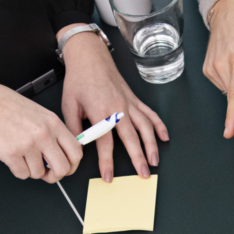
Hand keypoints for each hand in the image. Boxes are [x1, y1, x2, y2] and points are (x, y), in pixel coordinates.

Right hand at [0, 77, 81, 182]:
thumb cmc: (7, 106)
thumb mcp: (39, 114)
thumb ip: (53, 132)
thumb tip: (62, 154)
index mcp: (53, 123)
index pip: (75, 152)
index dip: (72, 165)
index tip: (66, 168)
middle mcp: (43, 134)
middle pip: (62, 169)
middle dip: (55, 176)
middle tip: (47, 173)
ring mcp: (27, 145)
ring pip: (39, 174)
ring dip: (31, 170)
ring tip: (23, 156)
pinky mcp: (11, 154)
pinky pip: (22, 174)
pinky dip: (18, 170)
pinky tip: (13, 157)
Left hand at [58, 25, 168, 180]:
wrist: (90, 57)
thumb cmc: (79, 79)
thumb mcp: (69, 105)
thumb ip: (74, 128)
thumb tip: (76, 147)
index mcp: (100, 111)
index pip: (105, 142)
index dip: (107, 162)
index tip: (109, 176)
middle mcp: (118, 108)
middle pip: (131, 138)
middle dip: (138, 158)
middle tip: (143, 174)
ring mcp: (128, 103)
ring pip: (145, 127)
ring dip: (152, 145)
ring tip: (154, 161)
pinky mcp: (134, 99)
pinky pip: (150, 114)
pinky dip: (159, 126)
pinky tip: (164, 137)